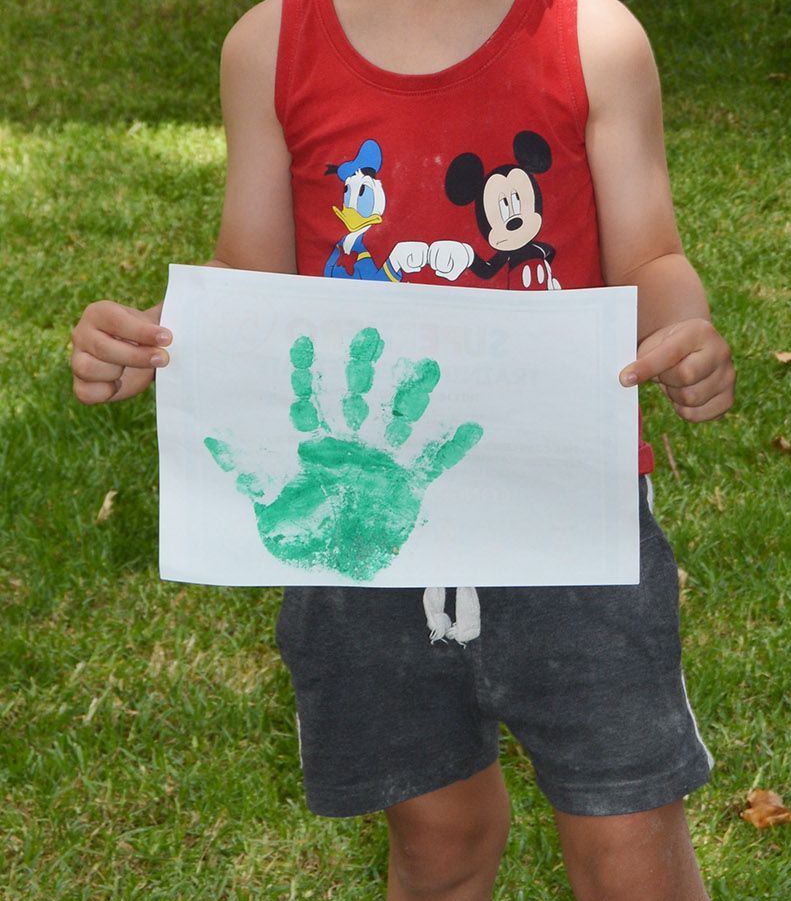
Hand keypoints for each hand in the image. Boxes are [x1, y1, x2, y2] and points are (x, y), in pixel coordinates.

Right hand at [70, 300, 170, 404]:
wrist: (141, 357)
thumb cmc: (149, 335)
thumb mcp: (158, 320)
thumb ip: (169, 312)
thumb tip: (194, 304)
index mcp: (99, 312)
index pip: (117, 320)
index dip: (143, 332)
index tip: (168, 339)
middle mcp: (82, 333)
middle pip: (104, 347)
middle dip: (137, 356)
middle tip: (164, 359)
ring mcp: (77, 359)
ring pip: (88, 368)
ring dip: (117, 372)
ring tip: (133, 369)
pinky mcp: (79, 384)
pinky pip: (85, 392)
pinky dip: (105, 391)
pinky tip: (119, 383)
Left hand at [205, 326, 482, 579]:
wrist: (336, 565)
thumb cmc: (300, 535)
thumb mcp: (267, 505)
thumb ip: (247, 472)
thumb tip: (211, 440)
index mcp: (318, 447)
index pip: (312, 401)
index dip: (308, 373)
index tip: (304, 341)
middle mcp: (353, 445)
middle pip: (358, 398)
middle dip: (362, 369)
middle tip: (367, 335)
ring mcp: (383, 461)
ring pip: (399, 418)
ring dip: (412, 395)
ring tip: (427, 366)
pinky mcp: (407, 484)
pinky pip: (432, 461)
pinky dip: (450, 446)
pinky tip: (471, 427)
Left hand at [620, 317, 733, 421]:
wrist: (693, 350)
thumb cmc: (668, 346)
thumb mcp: (656, 343)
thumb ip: (643, 358)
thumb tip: (626, 379)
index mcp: (700, 331)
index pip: (671, 353)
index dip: (646, 367)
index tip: (624, 378)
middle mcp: (721, 351)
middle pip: (685, 377)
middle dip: (666, 380)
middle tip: (663, 374)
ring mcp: (728, 376)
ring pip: (691, 399)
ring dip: (674, 395)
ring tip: (675, 382)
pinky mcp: (728, 398)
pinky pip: (697, 415)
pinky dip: (684, 410)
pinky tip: (684, 394)